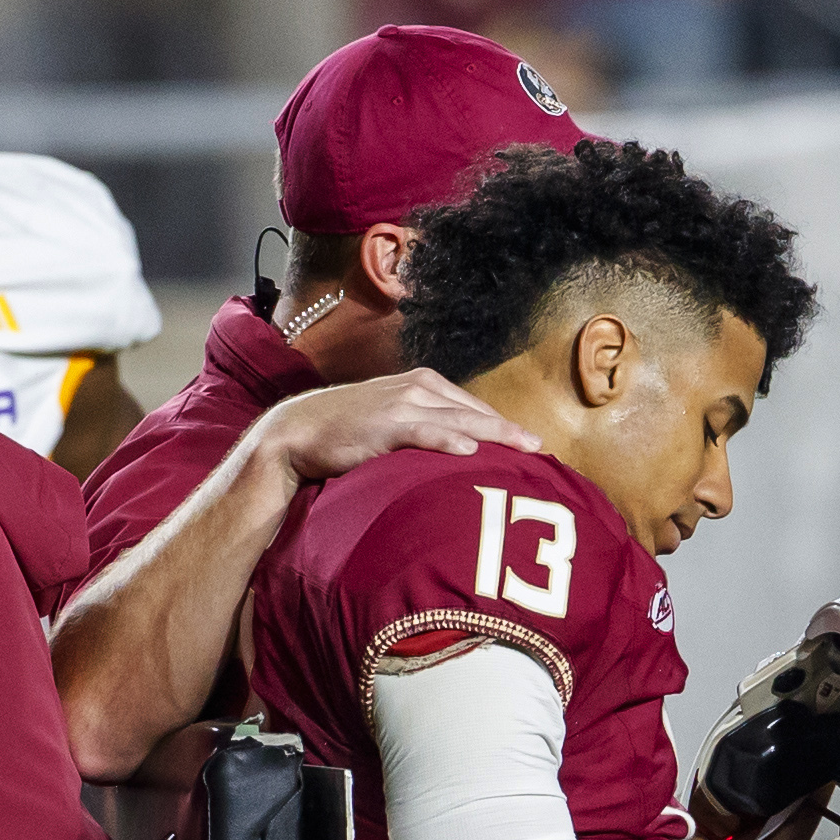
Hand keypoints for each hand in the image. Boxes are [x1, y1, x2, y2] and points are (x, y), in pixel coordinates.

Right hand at [253, 369, 538, 485]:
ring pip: (458, 419)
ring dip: (494, 434)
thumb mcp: (391, 423)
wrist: (297, 431)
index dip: (504, 425)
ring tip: (524, 449)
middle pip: (474, 411)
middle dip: (510, 430)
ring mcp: (400, 403)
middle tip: (542, 450)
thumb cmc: (346, 432)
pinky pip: (423, 431)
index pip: (472, 407)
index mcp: (422, 385)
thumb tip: (456, 453)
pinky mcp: (383, 424)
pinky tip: (469, 449)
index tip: (533, 446)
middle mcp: (417, 388)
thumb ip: (423, 430)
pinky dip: (447, 439)